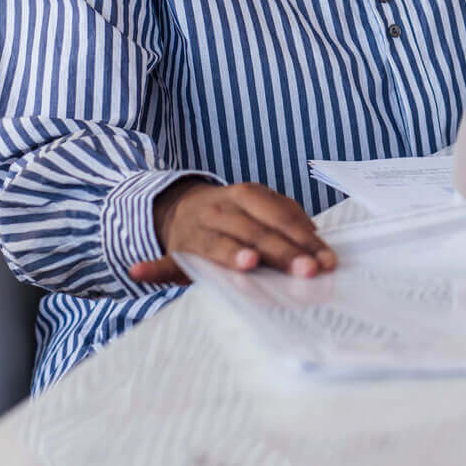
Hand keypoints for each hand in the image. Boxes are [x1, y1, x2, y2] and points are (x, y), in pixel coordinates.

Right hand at [126, 178, 336, 284]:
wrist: (183, 207)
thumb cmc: (236, 214)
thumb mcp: (260, 207)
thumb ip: (285, 220)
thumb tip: (317, 242)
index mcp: (248, 194)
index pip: (282, 218)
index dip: (305, 240)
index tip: (325, 260)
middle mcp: (222, 209)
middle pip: (258, 233)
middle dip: (284, 253)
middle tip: (307, 270)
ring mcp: (197, 230)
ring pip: (219, 246)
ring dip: (233, 255)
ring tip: (248, 264)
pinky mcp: (177, 251)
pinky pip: (164, 261)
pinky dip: (151, 267)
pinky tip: (140, 271)